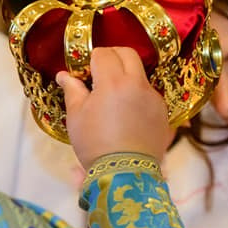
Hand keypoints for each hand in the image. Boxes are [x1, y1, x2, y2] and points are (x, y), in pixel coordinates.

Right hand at [56, 47, 172, 168]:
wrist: (125, 174)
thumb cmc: (95, 144)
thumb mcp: (76, 116)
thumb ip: (72, 89)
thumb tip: (64, 75)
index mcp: (113, 82)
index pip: (104, 54)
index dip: (91, 58)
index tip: (84, 71)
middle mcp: (138, 84)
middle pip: (128, 54)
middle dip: (113, 56)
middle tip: (100, 70)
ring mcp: (153, 98)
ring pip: (141, 74)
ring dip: (126, 75)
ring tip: (113, 95)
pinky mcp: (163, 112)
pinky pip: (149, 93)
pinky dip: (137, 94)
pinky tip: (127, 113)